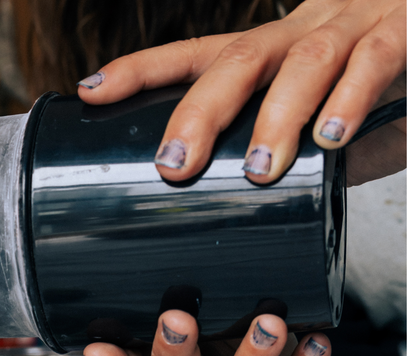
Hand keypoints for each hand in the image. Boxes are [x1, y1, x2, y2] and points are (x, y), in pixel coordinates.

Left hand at [76, 0, 405, 186]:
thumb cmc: (384, 81)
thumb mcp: (320, 119)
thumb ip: (289, 163)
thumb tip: (240, 219)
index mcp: (273, 52)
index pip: (197, 54)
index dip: (142, 70)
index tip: (91, 91)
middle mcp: (304, 30)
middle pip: (237, 58)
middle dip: (199, 111)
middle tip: (174, 165)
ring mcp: (354, 25)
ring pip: (303, 61)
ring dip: (275, 116)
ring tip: (258, 169)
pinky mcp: (405, 29)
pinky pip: (374, 61)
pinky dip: (351, 100)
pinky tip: (331, 138)